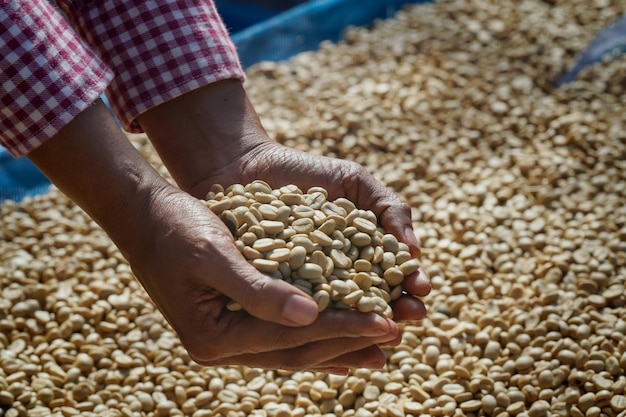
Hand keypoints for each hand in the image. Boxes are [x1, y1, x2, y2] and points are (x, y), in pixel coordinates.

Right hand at [28, 100, 403, 372]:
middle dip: (350, 342)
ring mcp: (228, 339)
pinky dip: (316, 336)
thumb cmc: (176, 228)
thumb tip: (310, 316)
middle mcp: (222, 348)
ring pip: (295, 350)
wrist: (147, 217)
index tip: (387, 323)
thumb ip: (258, 290)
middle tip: (397, 336)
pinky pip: (284, 336)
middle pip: (299, 351)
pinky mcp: (235, 323)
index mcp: (213, 338)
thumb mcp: (213, 253)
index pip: (293, 338)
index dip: (344, 329)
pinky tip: (343, 338)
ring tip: (381, 349)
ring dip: (339, 347)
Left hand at [188, 140, 431, 321]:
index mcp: (359, 254)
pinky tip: (324, 331)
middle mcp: (335, 276)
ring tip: (375, 333)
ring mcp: (303, 287)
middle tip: (405, 321)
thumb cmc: (306, 171)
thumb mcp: (354, 181)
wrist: (247, 165)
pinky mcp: (271, 292)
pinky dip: (307, 323)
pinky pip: (291, 309)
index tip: (421, 293)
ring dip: (357, 326)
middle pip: (369, 301)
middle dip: (391, 312)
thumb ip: (389, 208)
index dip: (409, 286)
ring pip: (334, 313)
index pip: (391, 275)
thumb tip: (415, 251)